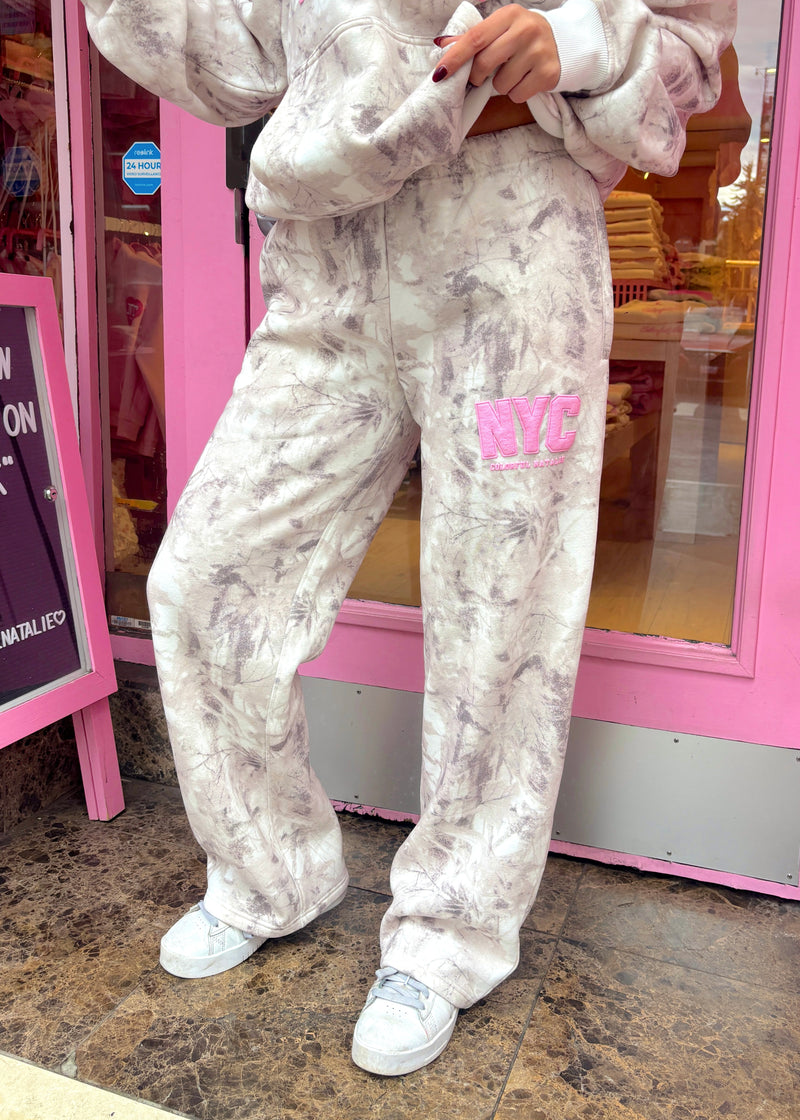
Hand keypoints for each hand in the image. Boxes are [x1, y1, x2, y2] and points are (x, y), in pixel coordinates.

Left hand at [433, 5, 560, 100]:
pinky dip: (516, 92)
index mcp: (509, 15)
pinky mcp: (548, 73)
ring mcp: (539, 52)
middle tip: (482, 75)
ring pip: (501, 84)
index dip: (455, 57)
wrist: (563, 42)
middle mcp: (526, 30)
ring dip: (501, 85)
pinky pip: (517, 95)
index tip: (440, 73)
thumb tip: (442, 44)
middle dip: (477, 76)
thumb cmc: (522, 37)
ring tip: (513, 72)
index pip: (475, 38)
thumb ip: (473, 38)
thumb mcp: (500, 29)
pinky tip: (525, 79)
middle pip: (485, 63)